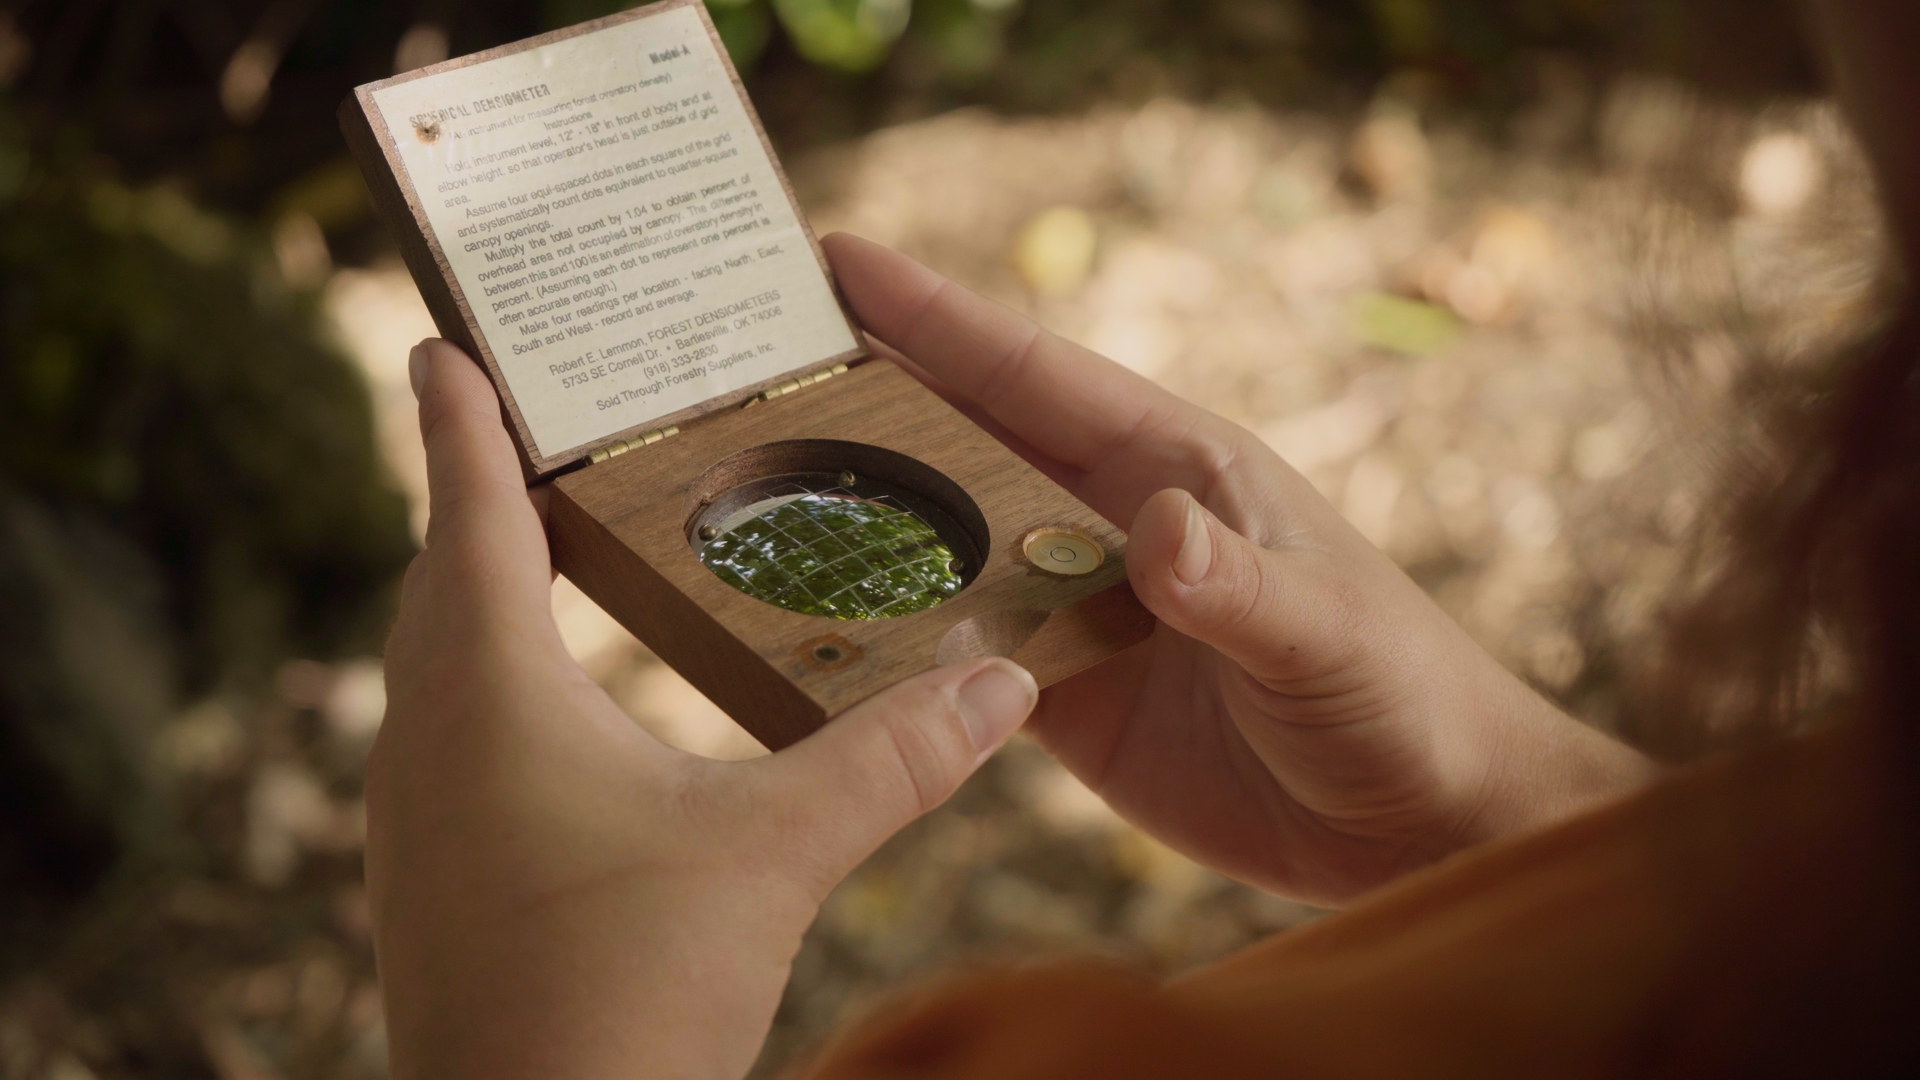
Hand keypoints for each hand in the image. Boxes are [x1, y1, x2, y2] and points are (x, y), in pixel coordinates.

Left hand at [368, 339, 1038, 1079]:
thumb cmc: (624, 994)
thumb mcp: (775, 857)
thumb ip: (890, 760)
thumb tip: (1005, 687)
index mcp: (489, 691)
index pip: (465, 513)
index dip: (457, 420)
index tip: (443, 343)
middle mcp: (426, 736)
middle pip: (442, 578)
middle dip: (480, 495)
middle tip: (530, 432)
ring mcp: (414, 814)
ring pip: (438, 661)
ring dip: (483, 590)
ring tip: (548, 544)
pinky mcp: (432, 874)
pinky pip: (450, 731)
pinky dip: (496, 677)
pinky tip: (563, 706)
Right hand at [822, 234, 1656, 904]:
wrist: (1420, 824)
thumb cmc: (1400, 696)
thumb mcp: (1324, 632)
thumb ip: (1236, 586)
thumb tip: (1153, 531)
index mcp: (1174, 471)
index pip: (1036, 378)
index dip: (938, 319)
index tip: (841, 264)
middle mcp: (1111, 527)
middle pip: (969, 446)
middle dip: (870, 400)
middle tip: (754, 366)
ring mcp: (1081, 612)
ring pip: (948, 552)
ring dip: (863, 526)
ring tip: (750, 493)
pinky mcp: (1065, 700)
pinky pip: (959, 660)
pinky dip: (893, 648)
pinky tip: (818, 638)